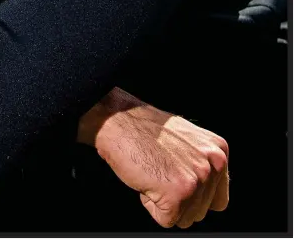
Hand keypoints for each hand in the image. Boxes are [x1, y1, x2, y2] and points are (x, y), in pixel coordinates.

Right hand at [77, 87, 228, 228]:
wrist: (122, 121)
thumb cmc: (147, 130)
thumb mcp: (189, 142)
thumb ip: (203, 165)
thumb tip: (207, 192)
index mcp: (219, 152)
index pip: (218, 200)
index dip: (195, 197)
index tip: (178, 182)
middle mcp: (214, 164)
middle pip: (201, 212)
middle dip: (178, 199)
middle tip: (161, 171)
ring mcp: (197, 180)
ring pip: (185, 219)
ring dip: (164, 201)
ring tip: (155, 173)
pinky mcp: (178, 194)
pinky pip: (166, 220)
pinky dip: (151, 205)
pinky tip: (147, 180)